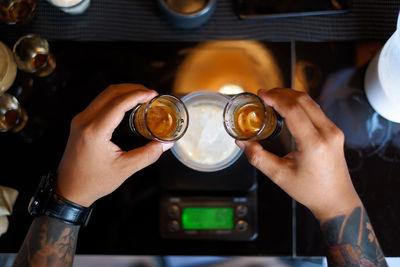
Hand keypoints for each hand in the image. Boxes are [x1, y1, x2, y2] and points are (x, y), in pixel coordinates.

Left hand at [56, 84, 171, 206]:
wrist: (69, 189)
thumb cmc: (93, 181)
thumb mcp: (125, 169)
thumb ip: (148, 154)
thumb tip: (165, 143)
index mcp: (94, 131)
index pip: (118, 104)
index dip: (138, 95)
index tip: (152, 94)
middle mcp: (84, 121)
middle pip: (110, 92)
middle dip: (132, 88)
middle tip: (149, 93)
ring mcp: (80, 120)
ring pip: (104, 95)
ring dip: (123, 92)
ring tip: (141, 97)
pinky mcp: (80, 123)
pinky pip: (99, 103)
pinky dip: (115, 99)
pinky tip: (127, 105)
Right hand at [237, 88, 361, 222]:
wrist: (336, 200)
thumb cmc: (311, 191)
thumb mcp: (279, 176)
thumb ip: (258, 157)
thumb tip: (242, 142)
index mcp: (314, 144)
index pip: (293, 110)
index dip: (275, 98)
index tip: (261, 94)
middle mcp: (328, 133)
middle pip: (303, 100)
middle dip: (282, 93)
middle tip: (265, 94)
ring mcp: (334, 131)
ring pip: (311, 102)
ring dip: (291, 96)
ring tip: (273, 99)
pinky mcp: (334, 132)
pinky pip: (316, 110)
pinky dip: (300, 104)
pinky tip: (287, 109)